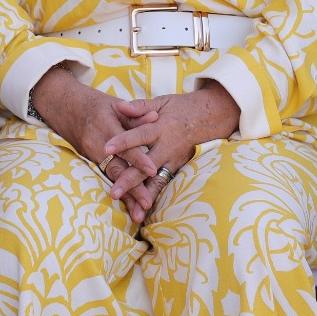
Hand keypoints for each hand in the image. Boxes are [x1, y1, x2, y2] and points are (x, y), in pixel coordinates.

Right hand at [29, 65, 158, 219]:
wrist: (65, 108)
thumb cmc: (96, 105)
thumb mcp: (116, 105)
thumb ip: (136, 114)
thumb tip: (156, 117)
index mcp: (106, 127)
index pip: (125, 146)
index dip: (138, 159)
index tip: (153, 170)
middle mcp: (97, 145)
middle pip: (118, 169)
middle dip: (133, 188)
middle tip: (147, 203)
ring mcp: (92, 155)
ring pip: (112, 178)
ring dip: (126, 196)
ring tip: (139, 213)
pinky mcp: (91, 162)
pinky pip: (107, 178)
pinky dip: (118, 192)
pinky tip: (128, 206)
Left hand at [101, 83, 241, 220]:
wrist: (210, 116)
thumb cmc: (182, 108)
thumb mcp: (162, 102)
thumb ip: (140, 106)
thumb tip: (120, 106)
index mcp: (161, 128)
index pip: (139, 136)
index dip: (123, 142)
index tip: (106, 149)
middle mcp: (168, 147)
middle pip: (146, 166)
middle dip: (129, 180)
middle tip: (113, 192)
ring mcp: (174, 160)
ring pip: (157, 181)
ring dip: (143, 196)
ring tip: (133, 213)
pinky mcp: (179, 168)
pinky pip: (164, 184)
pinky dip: (154, 196)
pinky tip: (145, 210)